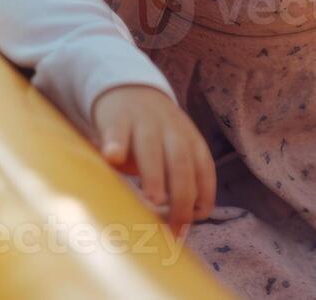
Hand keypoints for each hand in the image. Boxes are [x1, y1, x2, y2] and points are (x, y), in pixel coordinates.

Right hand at [90, 84, 215, 236]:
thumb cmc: (153, 134)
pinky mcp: (117, 118)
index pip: (204, 170)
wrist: (128, 88)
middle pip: (182, 162)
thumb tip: (179, 228)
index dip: (201, 198)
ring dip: (154, 174)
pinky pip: (117, 131)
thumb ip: (179, 181)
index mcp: (190, 140)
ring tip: (154, 198)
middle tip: (175, 223)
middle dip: (182, 194)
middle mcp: (171, 130)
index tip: (192, 224)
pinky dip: (115, 143)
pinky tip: (112, 158)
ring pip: (152, 147)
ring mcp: (144, 122)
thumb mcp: (174, 150)